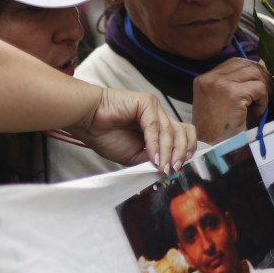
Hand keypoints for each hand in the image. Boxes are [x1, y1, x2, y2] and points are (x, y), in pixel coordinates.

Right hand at [66, 88, 196, 173]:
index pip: (183, 136)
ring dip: (168, 152)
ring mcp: (154, 108)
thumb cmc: (105, 136)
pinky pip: (155, 126)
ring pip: (171, 131)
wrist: (87, 122)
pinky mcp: (146, 103)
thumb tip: (168, 169)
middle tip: (173, 169)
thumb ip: (151, 160)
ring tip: (163, 167)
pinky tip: (152, 156)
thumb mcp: (134, 156)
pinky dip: (155, 144)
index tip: (180, 168)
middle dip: (180, 154)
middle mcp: (159, 117)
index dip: (186, 151)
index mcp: (158, 129)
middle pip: (183, 133)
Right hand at [191, 58, 271, 143]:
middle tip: (264, 95)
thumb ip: (230, 84)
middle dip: (260, 78)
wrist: (212, 148)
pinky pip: (259, 88)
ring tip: (257, 106)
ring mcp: (220, 84)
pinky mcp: (233, 93)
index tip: (257, 86)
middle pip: (246, 64)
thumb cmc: (216, 129)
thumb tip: (259, 70)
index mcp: (203, 78)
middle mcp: (210, 78)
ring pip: (255, 74)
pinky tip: (255, 113)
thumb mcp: (217, 101)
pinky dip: (263, 101)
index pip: (234, 62)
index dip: (250, 71)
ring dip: (262, 90)